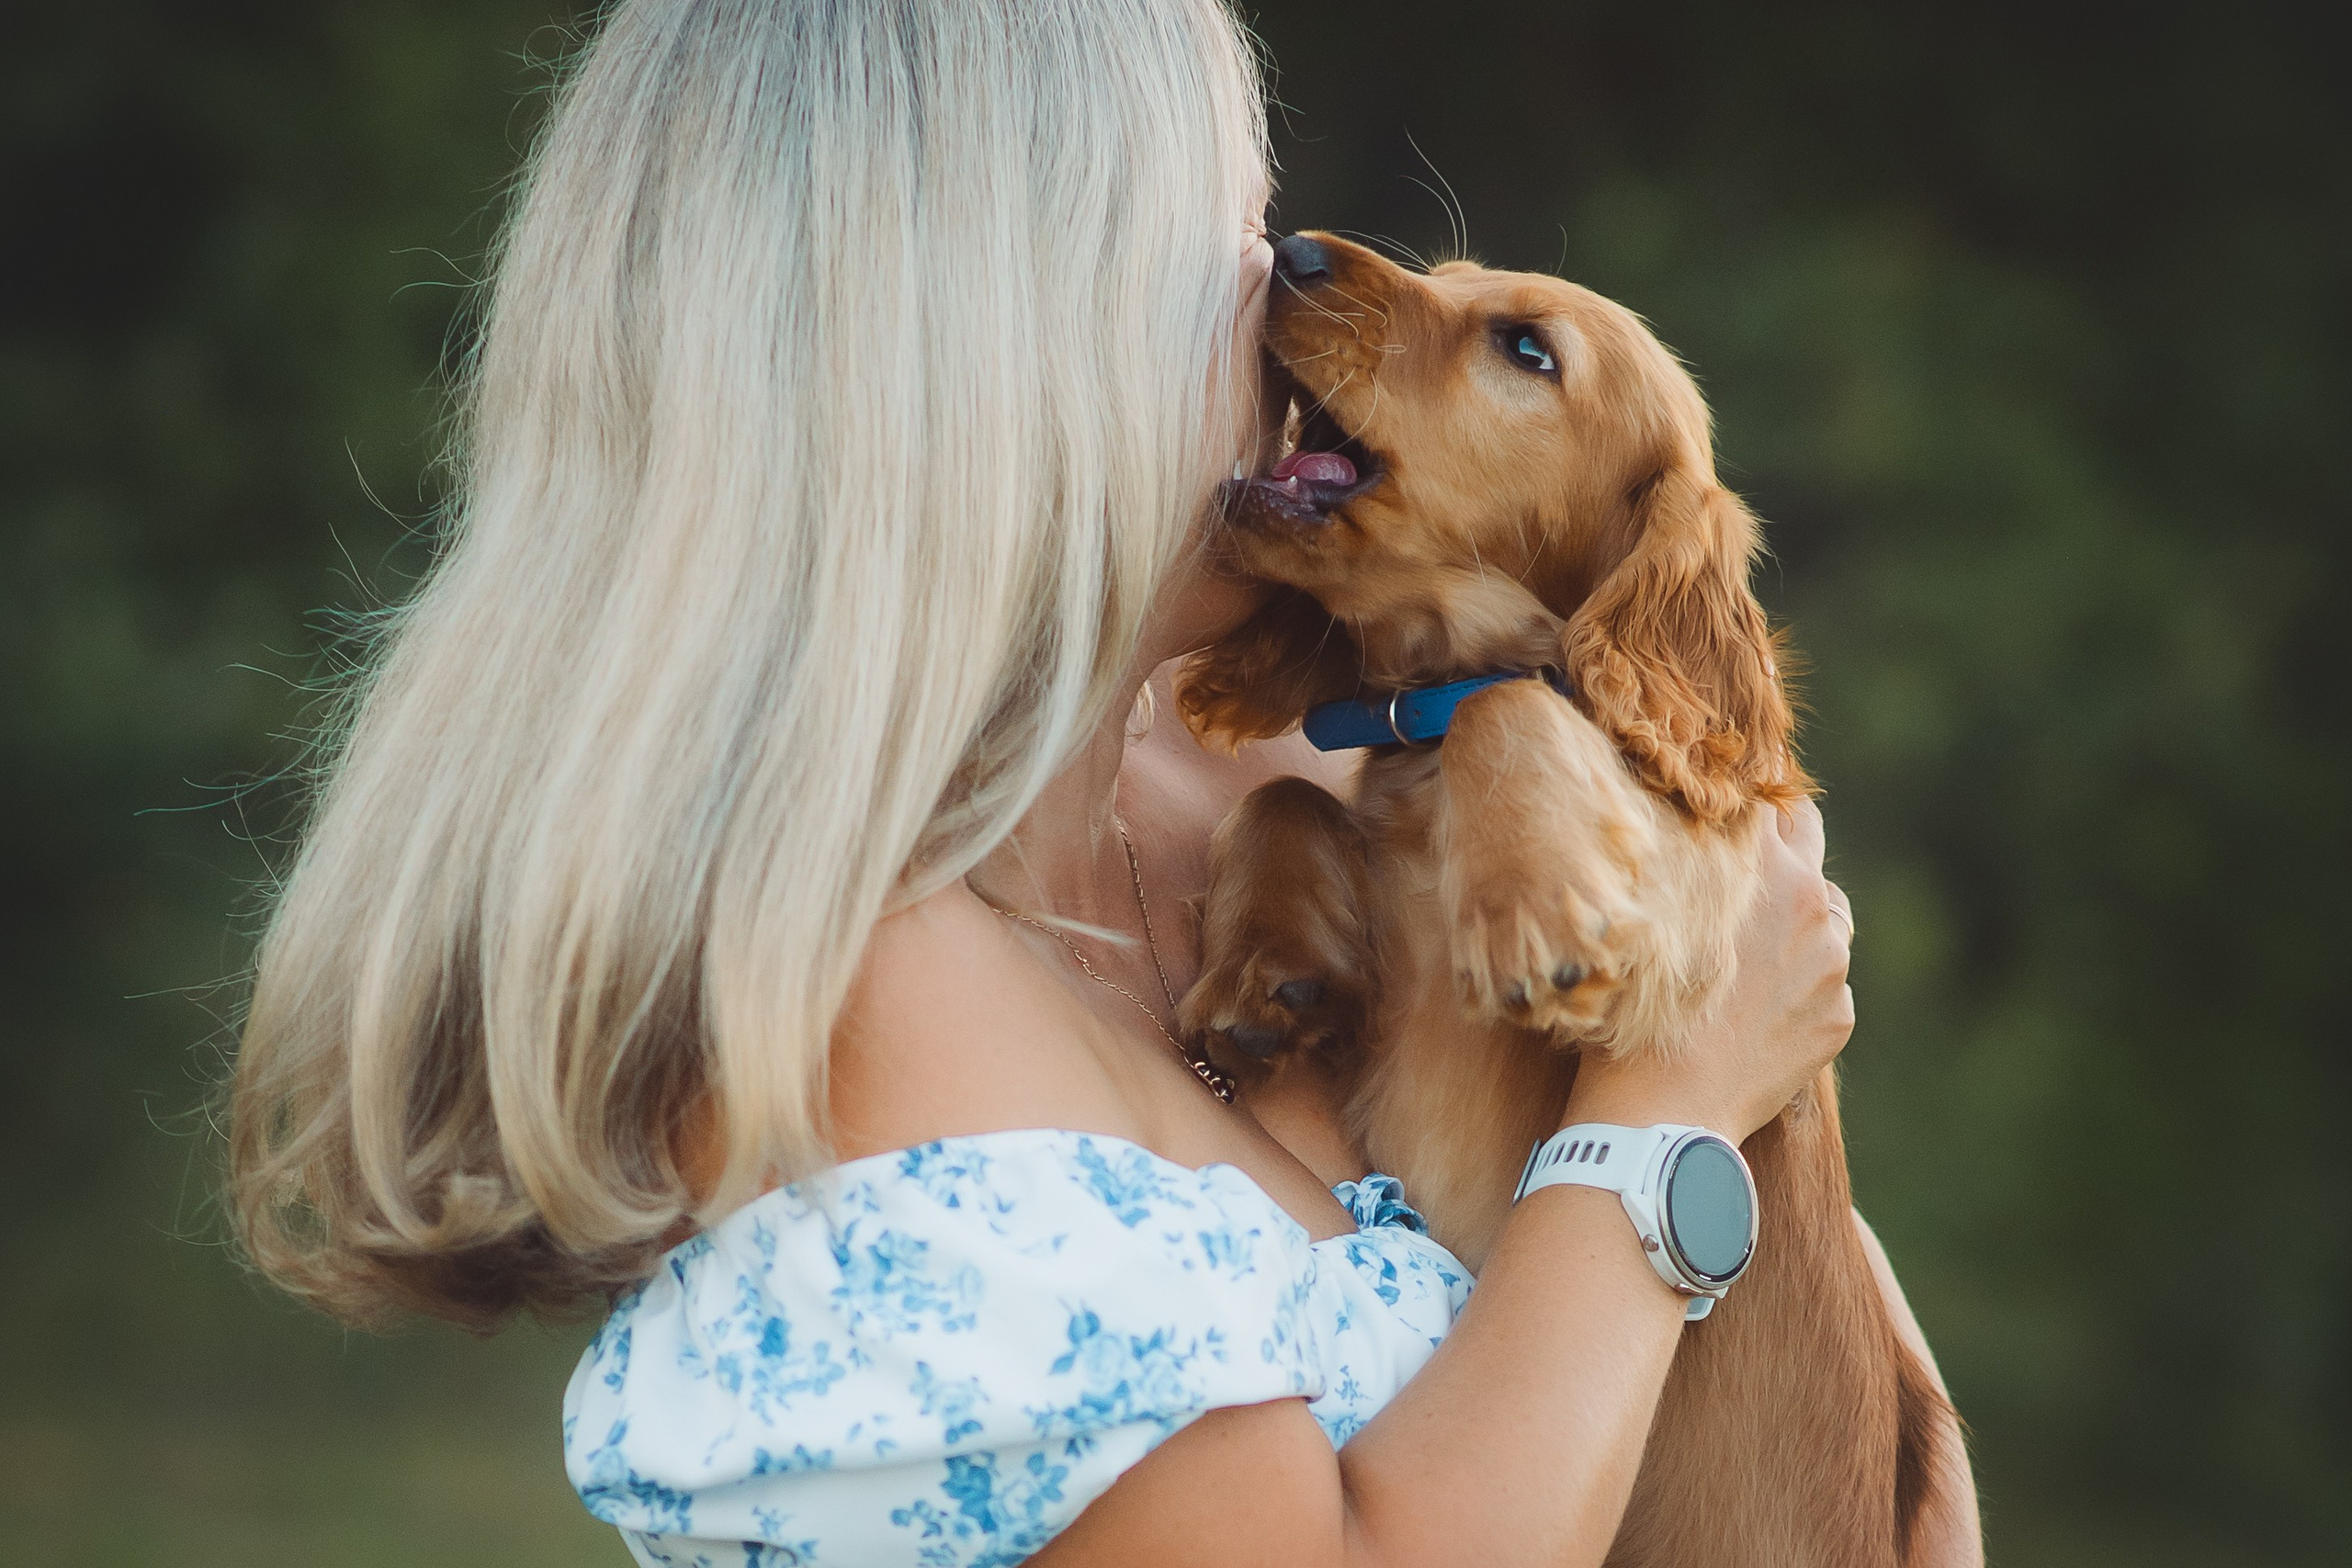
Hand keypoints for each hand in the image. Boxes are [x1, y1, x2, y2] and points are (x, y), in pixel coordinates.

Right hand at [1567, 799, 1854, 1140]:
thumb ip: (1683, 867)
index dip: (1743, 801)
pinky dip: (1799, 985)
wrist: (1661, 1110)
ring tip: (1745, 956)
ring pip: (1826, 911)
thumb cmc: (1630, 1009)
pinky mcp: (1840, 1012)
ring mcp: (1831, 957)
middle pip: (1807, 831)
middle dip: (1780, 840)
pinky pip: (1825, 979)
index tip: (1727, 810)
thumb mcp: (1645, 914)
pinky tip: (1753, 1013)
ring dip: (1796, 918)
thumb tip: (1691, 838)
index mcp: (1753, 859)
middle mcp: (1806, 896)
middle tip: (1745, 859)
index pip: (1765, 794)